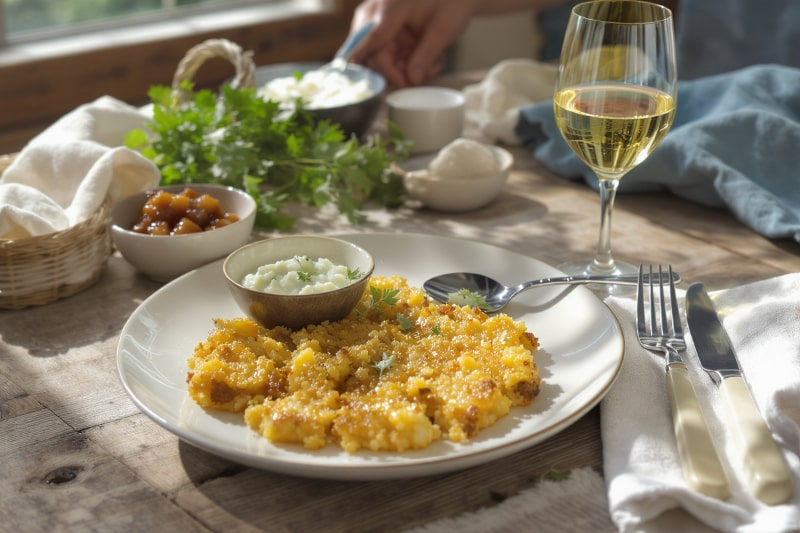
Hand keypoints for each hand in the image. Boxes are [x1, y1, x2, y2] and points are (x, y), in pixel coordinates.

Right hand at [350, 0, 481, 86]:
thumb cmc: (450, 2)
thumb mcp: (443, 31)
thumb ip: (425, 57)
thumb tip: (411, 82)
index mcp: (389, 7)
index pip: (374, 42)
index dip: (386, 69)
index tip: (401, 85)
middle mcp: (373, 14)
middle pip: (374, 56)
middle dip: (398, 72)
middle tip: (422, 77)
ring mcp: (374, 22)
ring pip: (379, 60)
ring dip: (404, 69)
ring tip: (432, 65)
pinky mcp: (380, 31)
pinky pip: (386, 56)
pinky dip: (405, 63)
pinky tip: (426, 59)